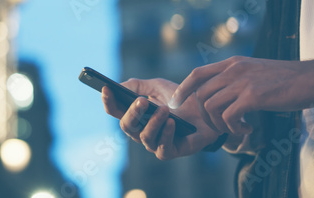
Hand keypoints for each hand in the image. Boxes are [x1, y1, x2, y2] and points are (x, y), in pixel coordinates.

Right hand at [102, 78, 221, 159]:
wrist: (207, 112)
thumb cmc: (181, 100)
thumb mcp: (159, 86)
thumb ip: (138, 85)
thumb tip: (119, 85)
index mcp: (135, 115)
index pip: (116, 110)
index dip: (108, 101)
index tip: (106, 88)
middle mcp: (140, 131)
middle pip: (126, 125)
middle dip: (132, 113)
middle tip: (141, 101)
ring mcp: (154, 143)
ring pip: (144, 137)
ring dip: (153, 122)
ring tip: (164, 110)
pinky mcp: (170, 151)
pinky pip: (162, 148)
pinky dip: (166, 134)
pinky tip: (171, 122)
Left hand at [168, 56, 313, 134]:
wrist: (312, 79)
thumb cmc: (285, 79)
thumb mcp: (254, 71)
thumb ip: (235, 79)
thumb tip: (218, 96)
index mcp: (232, 63)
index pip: (197, 74)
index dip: (183, 89)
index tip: (177, 103)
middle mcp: (234, 70)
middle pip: (200, 94)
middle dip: (203, 116)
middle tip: (219, 127)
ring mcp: (242, 82)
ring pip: (210, 107)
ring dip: (218, 124)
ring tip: (235, 129)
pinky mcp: (253, 96)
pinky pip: (228, 116)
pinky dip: (233, 128)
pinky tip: (248, 129)